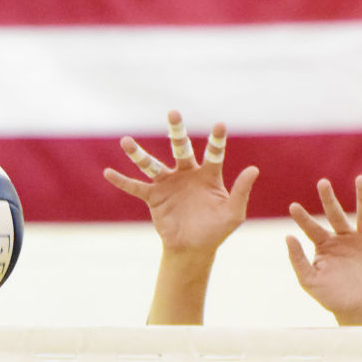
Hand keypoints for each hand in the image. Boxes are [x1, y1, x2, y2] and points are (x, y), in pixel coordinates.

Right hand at [104, 109, 258, 256]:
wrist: (194, 249)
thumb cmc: (216, 230)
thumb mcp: (233, 213)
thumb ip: (241, 191)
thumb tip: (254, 169)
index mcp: (208, 175)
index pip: (214, 153)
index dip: (217, 140)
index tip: (221, 125)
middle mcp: (186, 173)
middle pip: (181, 148)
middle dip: (177, 132)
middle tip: (173, 113)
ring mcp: (168, 183)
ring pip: (152, 164)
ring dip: (138, 154)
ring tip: (125, 141)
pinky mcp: (154, 197)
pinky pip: (136, 187)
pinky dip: (122, 181)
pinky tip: (107, 173)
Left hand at [286, 176, 361, 325]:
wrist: (359, 312)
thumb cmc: (331, 298)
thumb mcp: (309, 281)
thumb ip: (297, 260)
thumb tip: (288, 236)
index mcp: (325, 245)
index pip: (312, 228)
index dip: (303, 219)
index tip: (293, 207)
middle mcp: (344, 238)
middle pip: (336, 213)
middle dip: (328, 199)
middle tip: (322, 183)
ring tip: (361, 179)